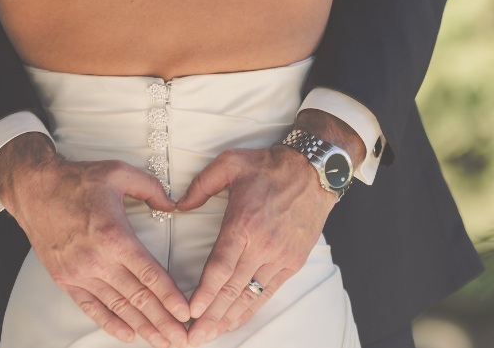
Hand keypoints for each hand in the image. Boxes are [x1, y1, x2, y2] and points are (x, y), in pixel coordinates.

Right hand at [0, 133, 189, 347]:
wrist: (34, 190)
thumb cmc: (75, 180)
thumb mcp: (118, 172)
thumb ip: (150, 188)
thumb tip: (171, 204)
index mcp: (114, 235)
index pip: (149, 274)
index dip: (169, 296)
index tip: (185, 313)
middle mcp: (97, 259)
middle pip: (137, 297)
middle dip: (162, 320)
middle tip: (181, 338)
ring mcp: (80, 272)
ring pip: (117, 306)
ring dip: (142, 326)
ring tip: (161, 341)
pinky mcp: (66, 279)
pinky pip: (91, 306)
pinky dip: (110, 322)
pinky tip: (127, 334)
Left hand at [175, 145, 336, 346]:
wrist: (314, 170)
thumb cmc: (270, 166)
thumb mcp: (230, 162)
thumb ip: (201, 184)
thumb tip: (179, 205)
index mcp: (244, 222)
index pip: (221, 266)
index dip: (205, 292)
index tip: (191, 310)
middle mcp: (263, 245)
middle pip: (232, 289)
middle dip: (210, 316)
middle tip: (192, 337)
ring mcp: (280, 257)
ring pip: (250, 295)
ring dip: (228, 318)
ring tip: (209, 336)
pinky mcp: (292, 262)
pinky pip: (268, 292)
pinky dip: (251, 309)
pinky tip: (235, 321)